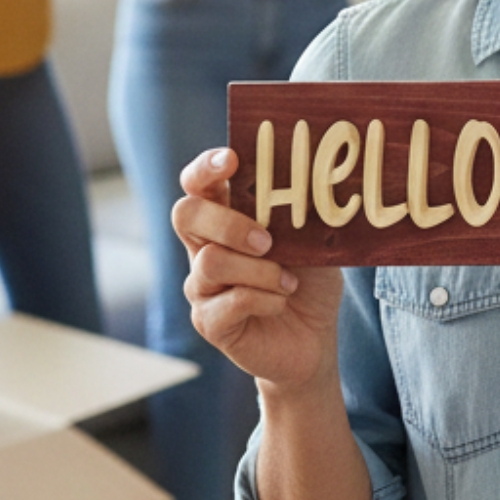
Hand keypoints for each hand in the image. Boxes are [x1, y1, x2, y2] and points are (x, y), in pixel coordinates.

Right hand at [173, 148, 344, 388]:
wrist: (314, 339)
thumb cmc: (309, 280)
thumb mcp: (310, 240)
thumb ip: (297, 214)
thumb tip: (308, 183)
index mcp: (225, 218)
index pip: (198, 183)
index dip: (205, 167)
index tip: (232, 160)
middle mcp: (204, 248)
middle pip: (186, 214)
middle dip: (228, 221)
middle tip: (267, 240)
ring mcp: (201, 285)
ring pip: (211, 262)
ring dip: (261, 270)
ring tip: (289, 281)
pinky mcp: (209, 321)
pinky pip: (230, 301)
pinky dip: (265, 299)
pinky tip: (280, 302)